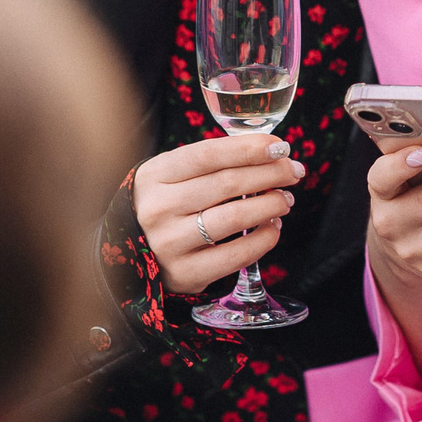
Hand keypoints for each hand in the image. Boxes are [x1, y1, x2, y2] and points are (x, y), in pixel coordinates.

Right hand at [132, 133, 304, 295]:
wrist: (129, 253)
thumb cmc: (164, 205)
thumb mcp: (171, 177)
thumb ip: (211, 162)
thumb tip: (270, 152)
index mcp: (154, 175)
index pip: (208, 154)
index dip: (249, 149)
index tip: (280, 147)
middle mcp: (158, 207)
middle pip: (226, 183)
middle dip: (270, 174)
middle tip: (293, 171)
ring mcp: (169, 242)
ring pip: (234, 216)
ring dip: (270, 205)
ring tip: (285, 200)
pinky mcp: (185, 273)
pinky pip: (235, 255)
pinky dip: (263, 239)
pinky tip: (273, 228)